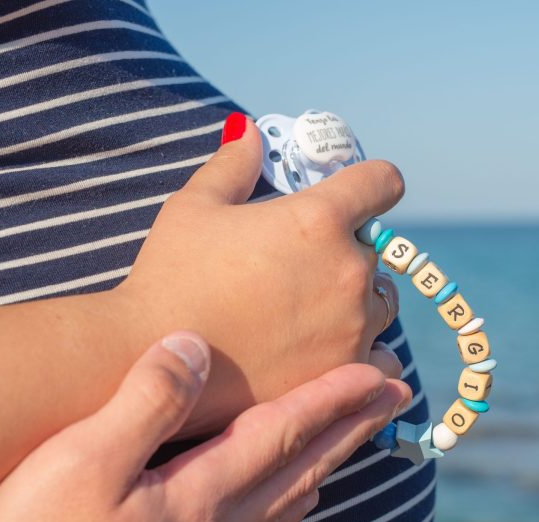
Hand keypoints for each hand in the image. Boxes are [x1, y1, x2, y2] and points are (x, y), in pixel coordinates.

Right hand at [0, 332, 410, 521]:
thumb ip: (148, 401)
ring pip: (286, 509)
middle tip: (394, 400)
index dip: (336, 398)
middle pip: (302, 469)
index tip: (379, 373)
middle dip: (351, 429)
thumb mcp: (82, 459)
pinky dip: (287, 514)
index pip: (287, 432)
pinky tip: (282, 515)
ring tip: (350, 447)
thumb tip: (195, 346)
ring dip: (325, 468)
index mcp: (203, 496)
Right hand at [119, 115, 403, 436]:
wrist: (156, 356)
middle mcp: (348, 269)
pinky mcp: (345, 373)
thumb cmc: (171, 275)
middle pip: (374, 248)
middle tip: (300, 268)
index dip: (372, 184)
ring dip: (357, 301)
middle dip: (345, 250)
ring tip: (307, 312)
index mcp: (318, 218)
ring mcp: (353, 326)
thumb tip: (249, 131)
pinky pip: (380, 356)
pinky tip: (324, 349)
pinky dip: (362, 350)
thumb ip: (233, 164)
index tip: (361, 194)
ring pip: (379, 302)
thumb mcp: (195, 206)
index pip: (382, 182)